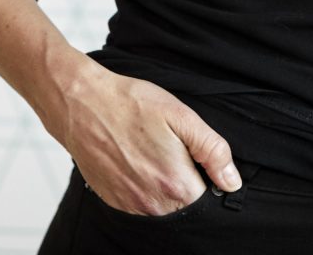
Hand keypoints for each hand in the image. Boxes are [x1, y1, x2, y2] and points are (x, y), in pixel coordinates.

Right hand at [54, 69, 244, 216]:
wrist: (81, 104)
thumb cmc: (129, 104)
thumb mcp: (181, 116)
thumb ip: (212, 150)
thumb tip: (232, 181)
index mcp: (175, 183)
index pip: (209, 201)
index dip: (210, 181)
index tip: (199, 162)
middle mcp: (153, 203)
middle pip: (186, 207)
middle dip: (187, 185)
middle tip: (173, 153)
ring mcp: (130, 205)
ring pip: (162, 208)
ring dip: (164, 188)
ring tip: (153, 155)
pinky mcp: (113, 201)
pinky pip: (139, 205)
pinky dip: (144, 189)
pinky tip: (136, 162)